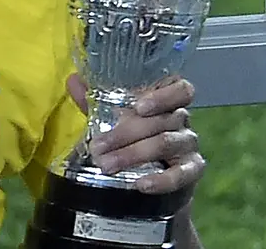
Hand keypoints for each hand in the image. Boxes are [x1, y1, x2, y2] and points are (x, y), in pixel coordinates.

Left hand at [67, 73, 204, 194]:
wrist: (150, 177)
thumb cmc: (132, 138)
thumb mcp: (112, 118)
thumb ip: (95, 101)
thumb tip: (73, 80)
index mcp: (167, 101)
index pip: (181, 90)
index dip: (163, 96)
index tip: (138, 106)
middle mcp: (182, 120)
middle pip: (162, 120)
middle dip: (126, 133)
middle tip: (97, 147)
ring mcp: (188, 145)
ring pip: (165, 144)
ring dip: (133, 154)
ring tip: (106, 165)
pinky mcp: (192, 171)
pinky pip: (182, 174)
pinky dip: (161, 180)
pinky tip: (140, 184)